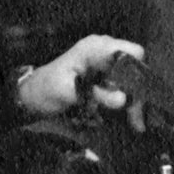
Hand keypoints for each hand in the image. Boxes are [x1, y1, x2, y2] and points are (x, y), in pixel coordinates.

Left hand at [17, 35, 143, 116]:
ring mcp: (106, 64)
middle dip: (138, 95)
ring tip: (136, 125)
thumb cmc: (46, 89)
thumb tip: (123, 99)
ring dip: (135, 103)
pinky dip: (126, 105)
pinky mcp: (106, 78)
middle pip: (136, 70)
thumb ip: (96, 94)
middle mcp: (105, 52)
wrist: (33, 96)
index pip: (131, 52)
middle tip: (137, 121)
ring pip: (133, 82)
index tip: (138, 98)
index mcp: (95, 48)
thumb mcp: (68, 92)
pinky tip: (128, 120)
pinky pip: (123, 89)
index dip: (139, 73)